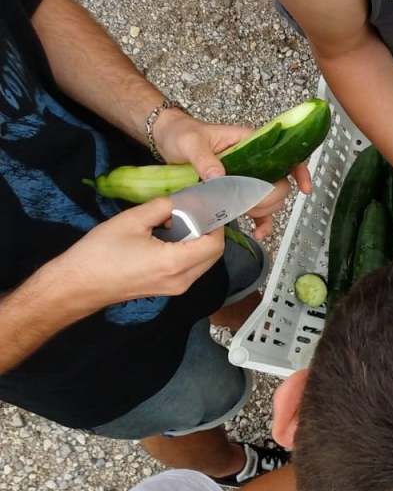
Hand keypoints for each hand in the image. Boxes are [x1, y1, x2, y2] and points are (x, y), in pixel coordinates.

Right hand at [49, 197, 224, 308]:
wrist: (78, 284)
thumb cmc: (100, 253)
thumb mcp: (131, 220)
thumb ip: (161, 207)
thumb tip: (180, 201)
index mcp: (175, 263)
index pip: (214, 244)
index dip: (215, 224)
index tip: (206, 207)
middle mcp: (182, 280)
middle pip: (212, 255)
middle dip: (208, 231)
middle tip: (192, 211)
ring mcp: (176, 288)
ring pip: (203, 262)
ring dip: (197, 241)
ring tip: (176, 222)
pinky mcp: (168, 289)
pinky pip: (190, 268)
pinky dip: (188, 251)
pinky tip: (168, 237)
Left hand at [150, 109, 312, 239]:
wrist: (168, 140)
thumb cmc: (181, 133)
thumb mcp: (190, 142)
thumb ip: (204, 158)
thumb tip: (219, 177)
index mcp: (249, 142)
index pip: (284, 154)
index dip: (299, 171)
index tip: (304, 189)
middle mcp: (255, 160)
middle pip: (279, 184)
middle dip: (268, 198)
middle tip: (246, 203)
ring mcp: (248, 178)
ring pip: (270, 199)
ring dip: (262, 211)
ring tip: (242, 214)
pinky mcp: (239, 192)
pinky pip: (258, 210)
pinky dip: (262, 223)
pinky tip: (258, 233)